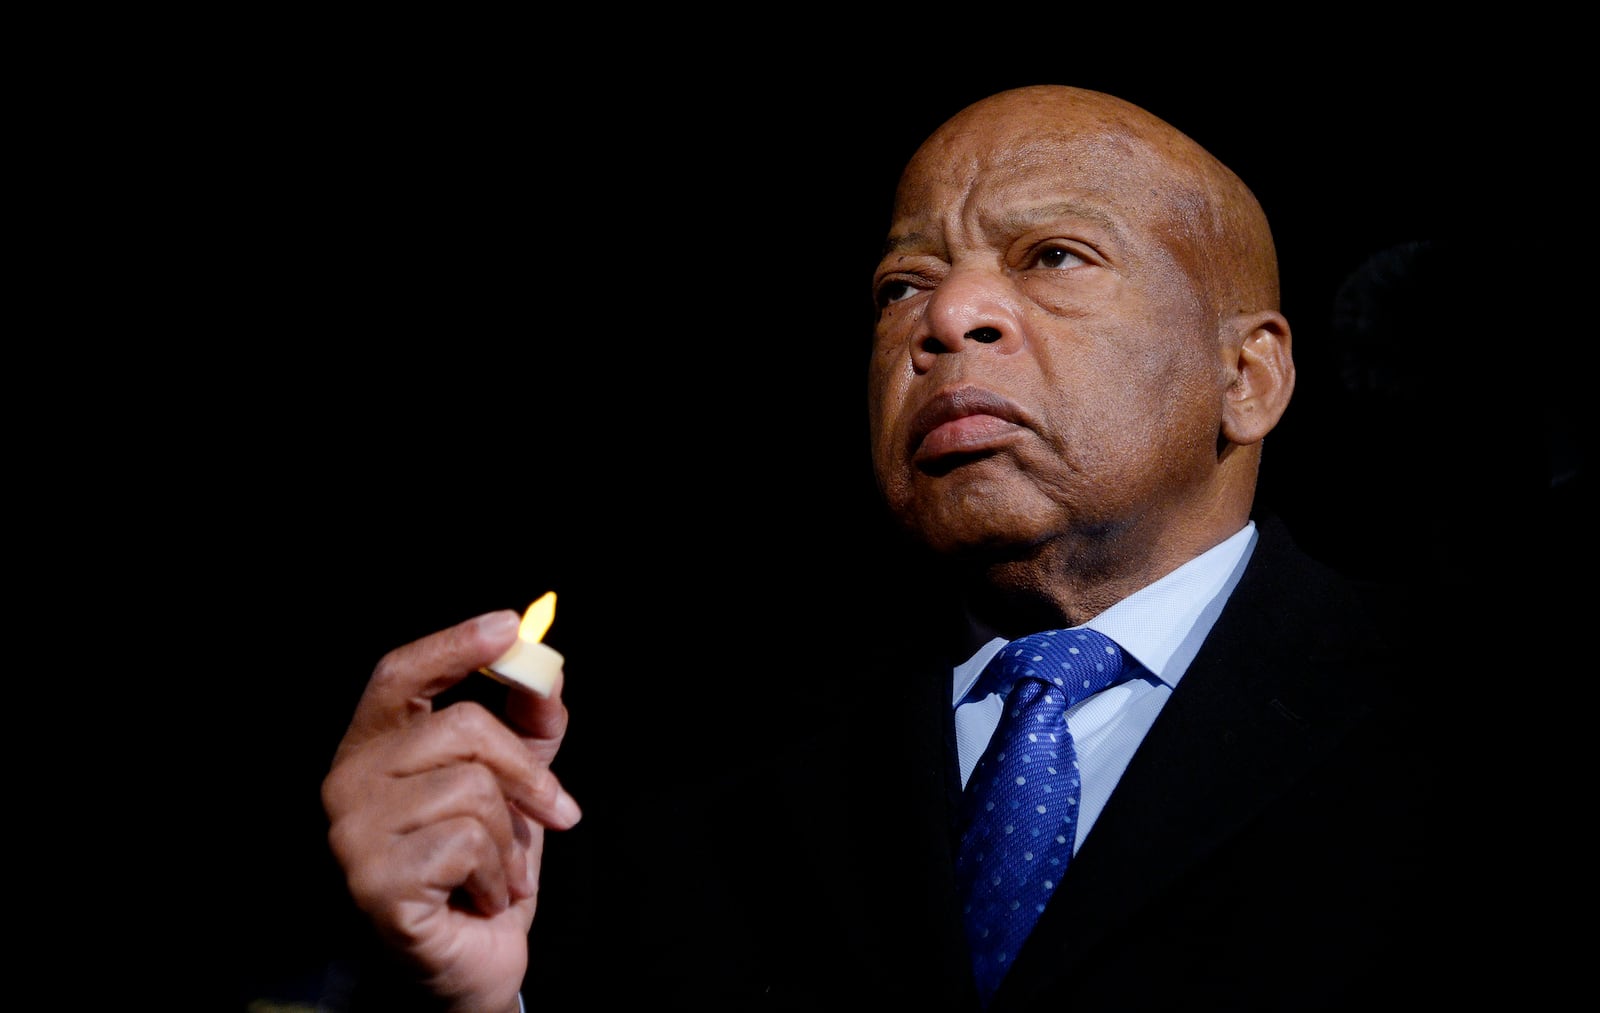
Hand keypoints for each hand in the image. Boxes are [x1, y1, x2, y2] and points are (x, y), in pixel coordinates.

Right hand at [322, 609, 581, 1011]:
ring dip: (510, 839)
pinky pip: (467, 844)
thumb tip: (547, 672)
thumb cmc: (483, 871)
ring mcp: (353, 834)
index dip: (453, 645)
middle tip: (555, 813)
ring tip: (496, 870)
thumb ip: (528, 726)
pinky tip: (481, 897)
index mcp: (376, 750)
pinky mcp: (374, 881)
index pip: (400, 675)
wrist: (474, 963)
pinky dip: (497, 874)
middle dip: (527, 772)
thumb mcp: (515, 786)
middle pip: (461, 728)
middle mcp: (348, 783)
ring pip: (471, 789)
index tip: (509, 626)